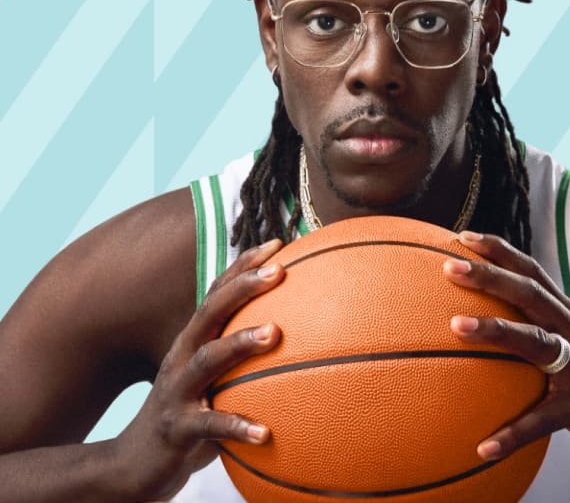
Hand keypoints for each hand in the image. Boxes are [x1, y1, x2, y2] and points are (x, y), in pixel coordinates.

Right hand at [114, 239, 284, 500]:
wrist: (135, 464)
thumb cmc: (189, 413)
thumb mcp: (214, 379)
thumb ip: (243, 358)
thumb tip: (297, 338)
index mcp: (194, 340)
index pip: (218, 292)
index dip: (244, 265)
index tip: (277, 243)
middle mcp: (183, 356)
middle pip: (211, 311)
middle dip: (243, 286)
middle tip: (279, 270)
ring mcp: (177, 391)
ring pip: (208, 359)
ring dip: (240, 342)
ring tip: (274, 332)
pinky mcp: (176, 429)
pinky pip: (209, 426)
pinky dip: (237, 426)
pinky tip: (265, 433)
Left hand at [443, 231, 569, 468]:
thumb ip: (538, 330)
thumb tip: (485, 322)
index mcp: (569, 316)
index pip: (532, 273)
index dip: (500, 252)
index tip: (462, 237)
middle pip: (531, 294)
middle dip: (491, 276)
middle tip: (450, 267)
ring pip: (537, 342)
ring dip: (496, 331)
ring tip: (455, 326)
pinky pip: (545, 421)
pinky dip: (515, 433)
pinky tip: (484, 447)